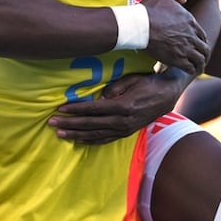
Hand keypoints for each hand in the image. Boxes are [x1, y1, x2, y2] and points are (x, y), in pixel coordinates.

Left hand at [48, 70, 189, 144]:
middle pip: (91, 124)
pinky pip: (105, 140)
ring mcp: (125, 129)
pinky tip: (78, 140)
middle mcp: (123, 121)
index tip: (60, 109)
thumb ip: (115, 89)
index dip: (76, 109)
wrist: (168, 95)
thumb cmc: (148, 83)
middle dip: (70, 123)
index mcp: (123, 106)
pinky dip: (90, 141)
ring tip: (60, 134)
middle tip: (52, 123)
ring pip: (96, 135)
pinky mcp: (126, 133)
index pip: (94, 109)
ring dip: (76, 134)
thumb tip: (98, 98)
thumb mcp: (132, 80)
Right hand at [140, 0, 208, 75]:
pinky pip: (190, 68)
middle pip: (204, 48)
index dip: (202, 41)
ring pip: (200, 60)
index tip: (201, 45)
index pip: (202, 34)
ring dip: (201, 65)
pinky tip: (191, 71)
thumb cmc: (149, 9)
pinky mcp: (177, 59)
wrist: (139, 25)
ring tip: (199, 68)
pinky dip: (192, 70)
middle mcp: (191, 35)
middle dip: (205, 54)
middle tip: (203, 59)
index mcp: (190, 21)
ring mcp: (185, 48)